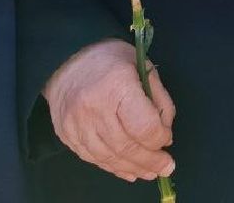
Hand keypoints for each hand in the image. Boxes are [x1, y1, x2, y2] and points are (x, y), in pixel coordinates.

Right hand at [42, 39, 175, 182]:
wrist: (66, 62)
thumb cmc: (111, 60)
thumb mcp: (144, 67)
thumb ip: (159, 100)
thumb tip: (165, 134)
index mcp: (117, 87)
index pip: (142, 126)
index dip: (158, 138)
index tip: (167, 139)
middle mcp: (93, 109)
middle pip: (126, 146)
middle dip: (150, 160)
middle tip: (166, 167)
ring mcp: (77, 125)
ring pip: (108, 157)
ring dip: (132, 168)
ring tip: (150, 172)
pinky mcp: (67, 136)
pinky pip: (93, 158)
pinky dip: (113, 167)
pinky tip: (128, 171)